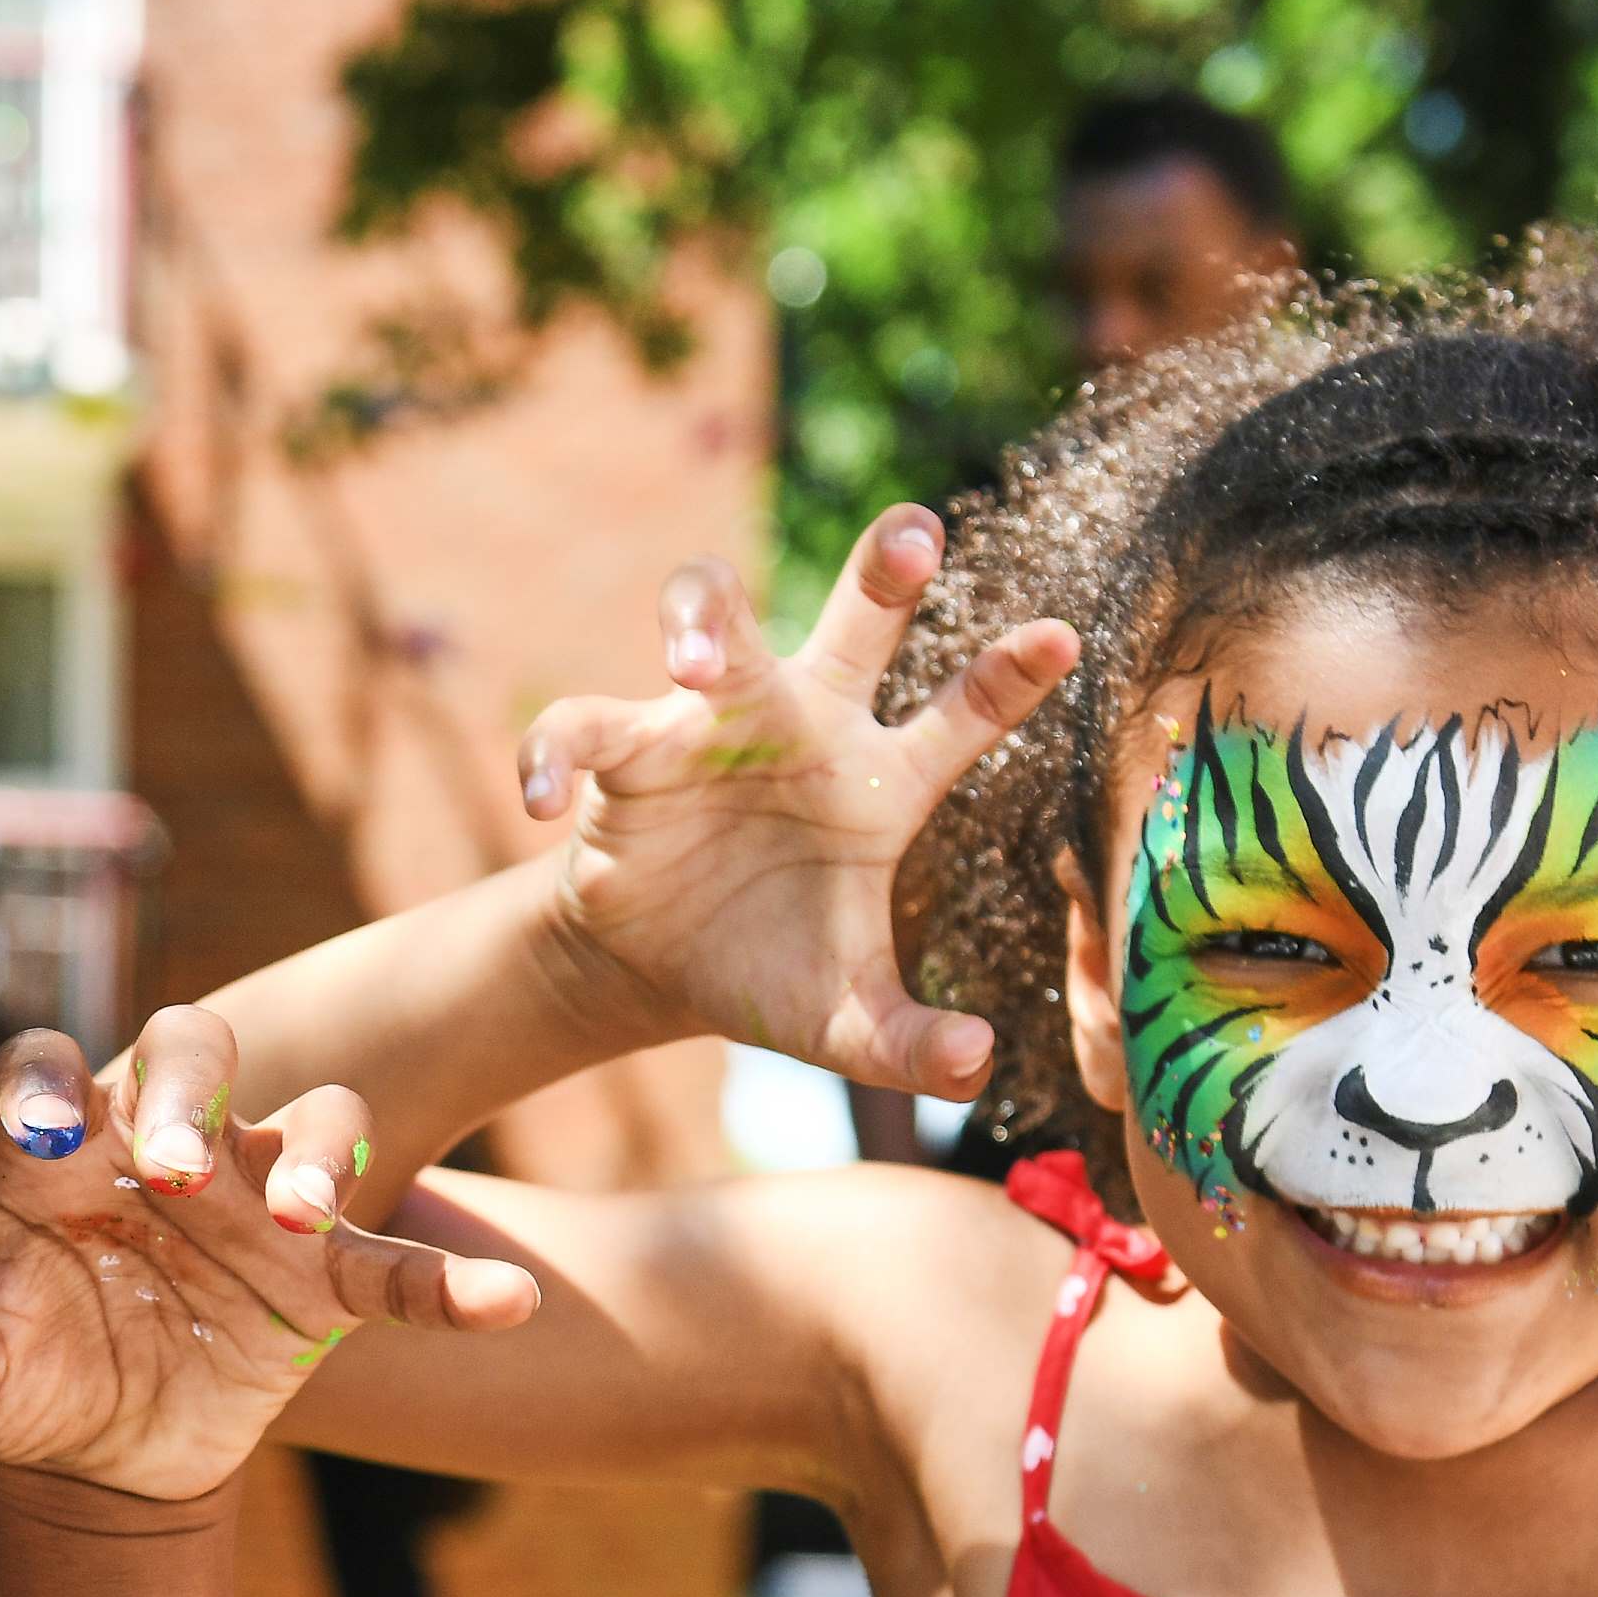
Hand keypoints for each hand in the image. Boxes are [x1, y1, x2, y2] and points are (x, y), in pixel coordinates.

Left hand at [0, 1011, 540, 1506]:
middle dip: (186, 1089)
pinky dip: (448, 1282)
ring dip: (308, 1156)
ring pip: (309, 1122)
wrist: (102, 1441)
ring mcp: (254, 1200)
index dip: (43, 1080)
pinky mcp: (322, 1277)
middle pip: (189, 1051)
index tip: (42, 1128)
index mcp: (59, 1147)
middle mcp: (163, 1144)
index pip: (44, 1070)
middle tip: (170, 1165)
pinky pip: (395, 1264)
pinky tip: (505, 1303)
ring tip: (294, 1219)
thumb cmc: (26, 1369)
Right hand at [512, 510, 1078, 1096]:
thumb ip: (910, 1045)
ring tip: (690, 664)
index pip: (959, 718)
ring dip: (701, 622)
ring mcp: (714, 725)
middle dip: (885, 570)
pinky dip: (552, 754)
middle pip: (856, 623)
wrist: (656, 965)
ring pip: (713, 626)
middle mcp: (806, 727)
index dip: (1008, 678)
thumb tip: (978, 1066)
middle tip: (919, 530)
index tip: (1063, 639)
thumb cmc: (768, 967)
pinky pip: (583, 727)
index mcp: (880, 784)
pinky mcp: (626, 750)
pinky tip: (534, 803)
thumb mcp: (844, 1023)